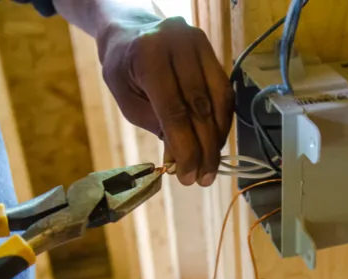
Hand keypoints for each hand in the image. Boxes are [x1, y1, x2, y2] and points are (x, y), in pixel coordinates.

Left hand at [98, 16, 233, 186]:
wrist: (129, 32)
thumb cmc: (123, 71)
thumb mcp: (129, 102)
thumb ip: (155, 126)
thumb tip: (182, 160)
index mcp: (149, 56)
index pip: (174, 110)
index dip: (185, 148)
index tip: (189, 176)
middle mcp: (178, 43)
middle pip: (201, 106)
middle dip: (204, 148)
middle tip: (203, 178)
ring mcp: (198, 42)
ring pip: (219, 98)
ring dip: (218, 136)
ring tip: (211, 164)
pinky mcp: (211, 48)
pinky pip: (224, 90)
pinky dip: (222, 119)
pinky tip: (215, 141)